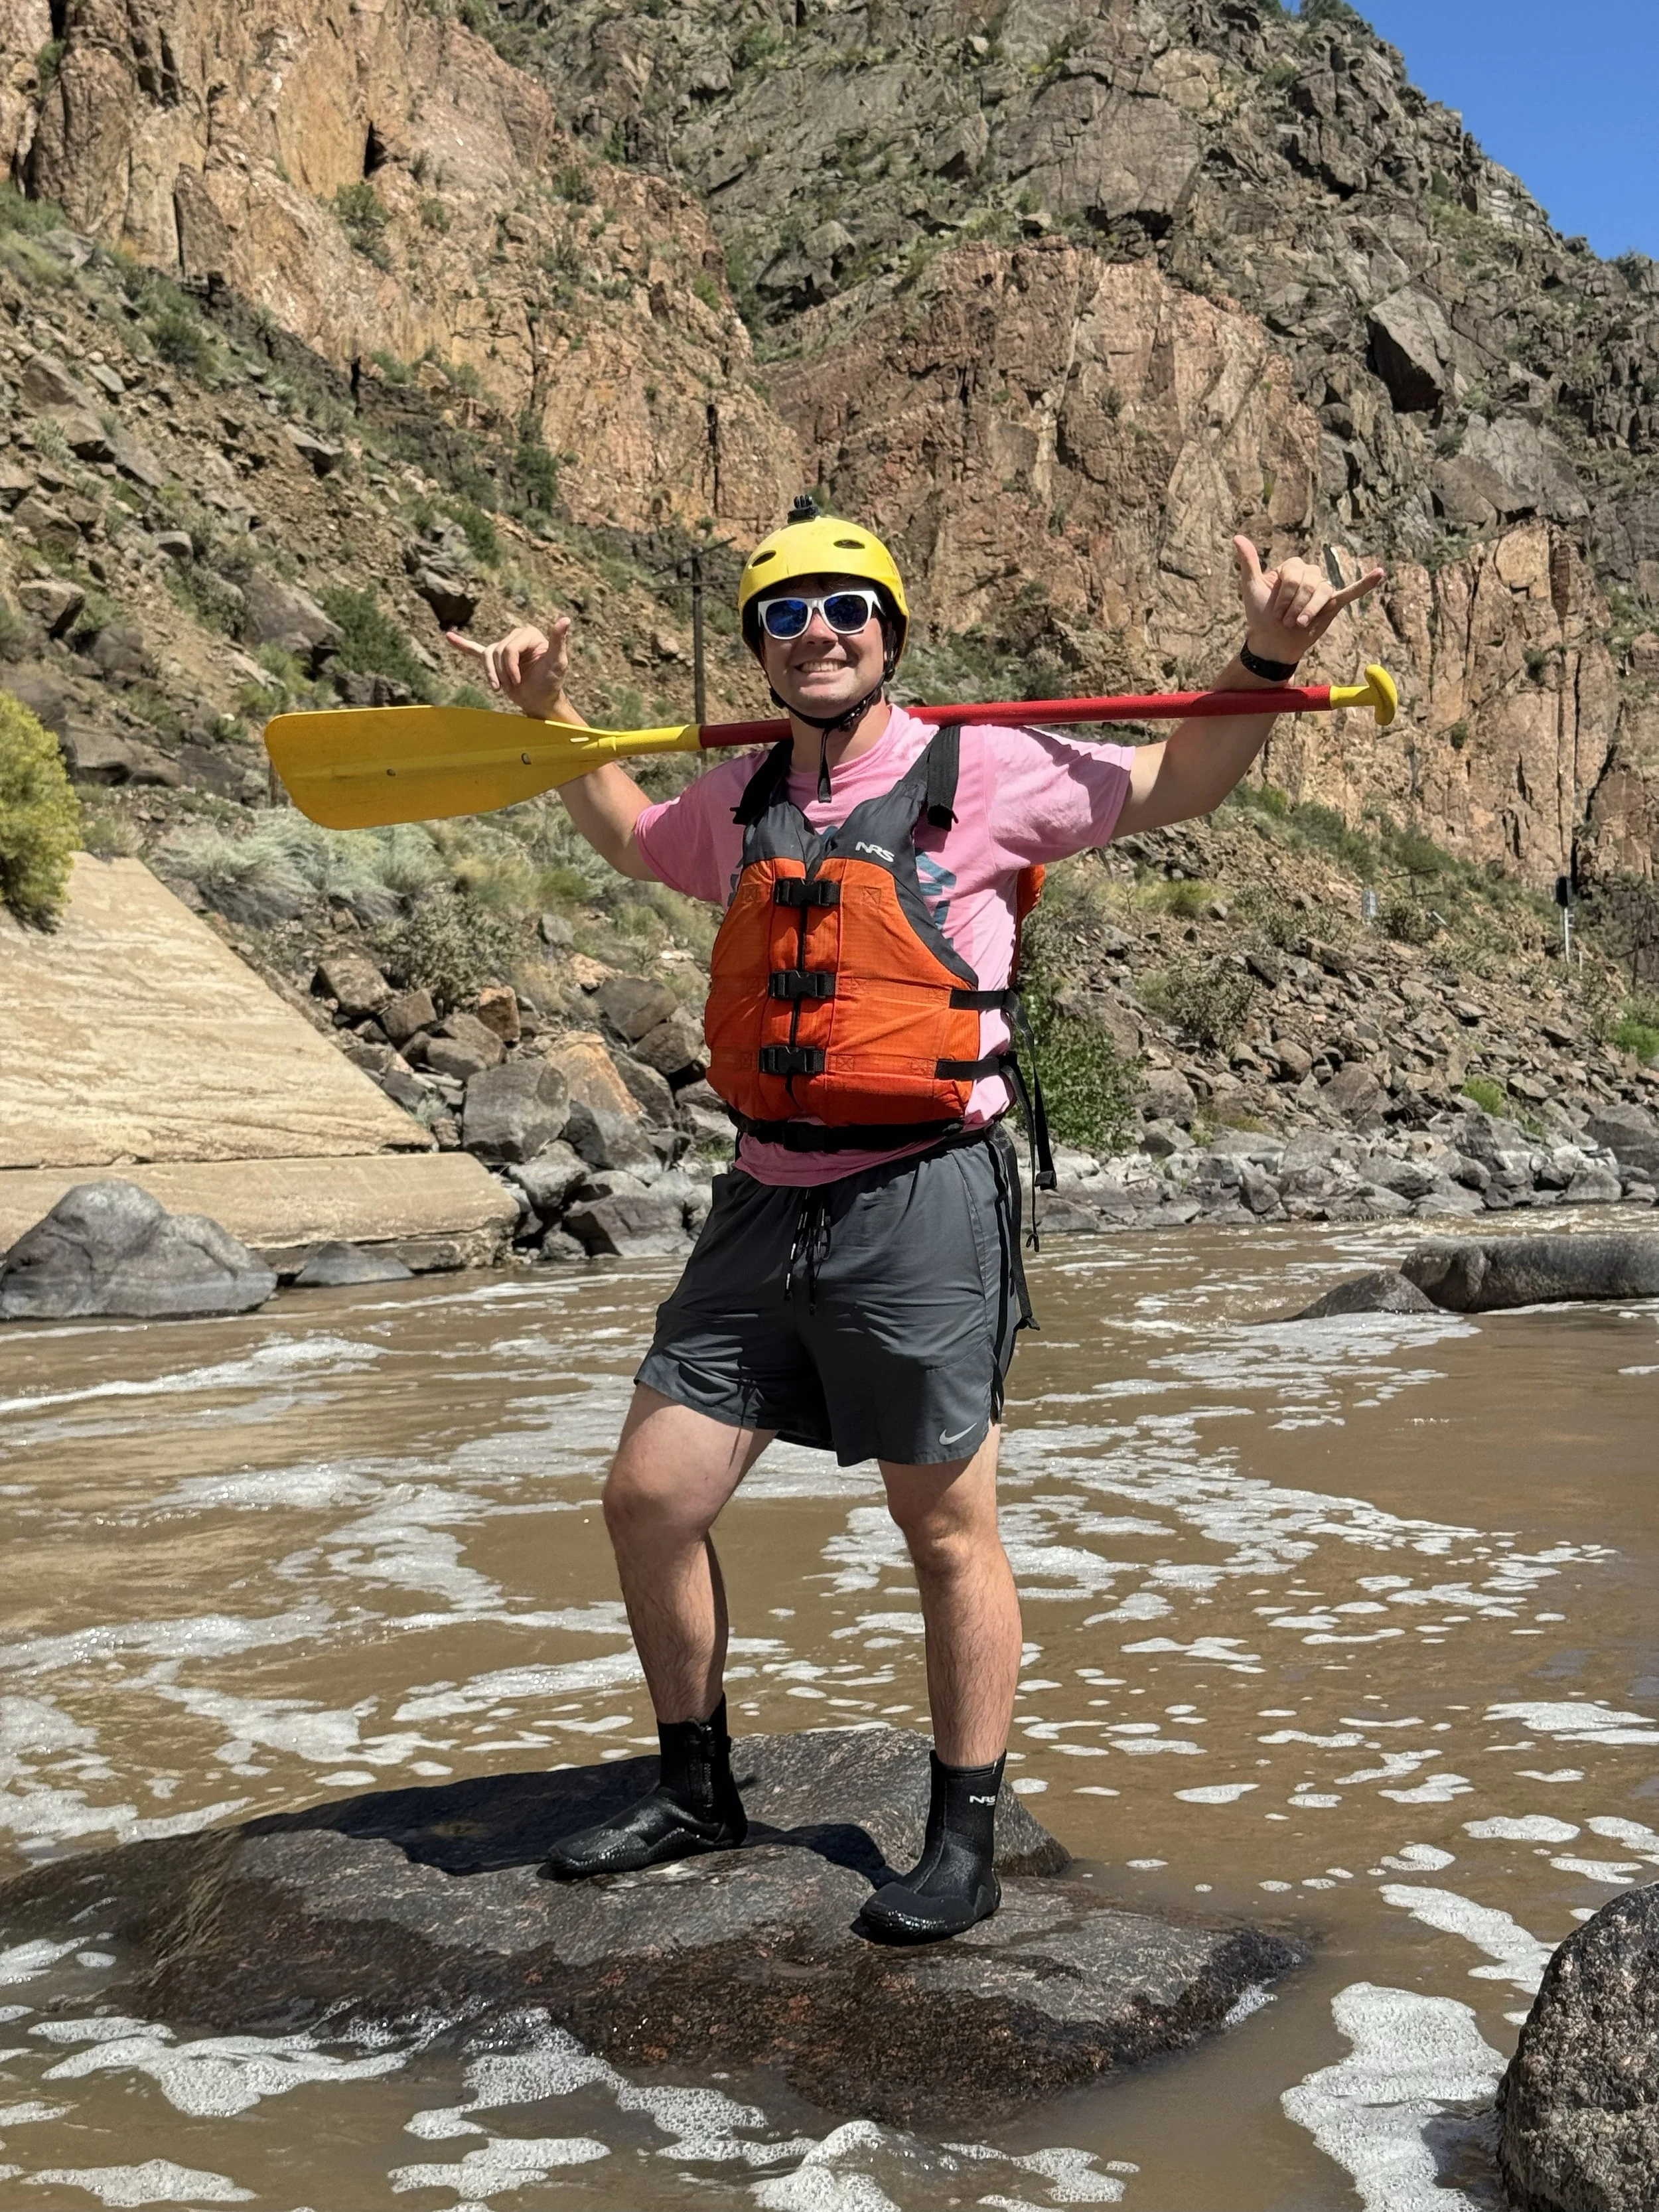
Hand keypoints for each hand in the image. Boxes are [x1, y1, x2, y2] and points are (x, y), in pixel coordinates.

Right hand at [446, 618, 573, 718]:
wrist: (541, 701)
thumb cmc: (552, 682)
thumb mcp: (557, 662)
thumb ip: (558, 640)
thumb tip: (565, 619)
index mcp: (529, 634)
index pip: (509, 647)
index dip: (510, 667)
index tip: (518, 681)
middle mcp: (516, 637)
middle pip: (497, 652)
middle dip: (503, 672)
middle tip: (512, 686)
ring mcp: (504, 648)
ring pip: (487, 656)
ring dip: (491, 674)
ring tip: (498, 688)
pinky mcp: (496, 660)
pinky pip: (476, 650)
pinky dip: (463, 645)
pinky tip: (449, 637)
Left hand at [1233, 537, 1384, 666]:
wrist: (1272, 643)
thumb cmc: (1260, 616)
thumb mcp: (1251, 588)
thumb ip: (1248, 562)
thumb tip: (1237, 537)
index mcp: (1292, 568)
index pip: (1295, 572)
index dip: (1285, 594)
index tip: (1275, 611)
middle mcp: (1309, 574)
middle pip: (1310, 582)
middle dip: (1296, 604)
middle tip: (1285, 621)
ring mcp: (1321, 589)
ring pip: (1323, 592)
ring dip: (1310, 610)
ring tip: (1299, 624)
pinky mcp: (1332, 604)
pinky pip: (1351, 591)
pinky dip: (1365, 584)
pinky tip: (1380, 573)